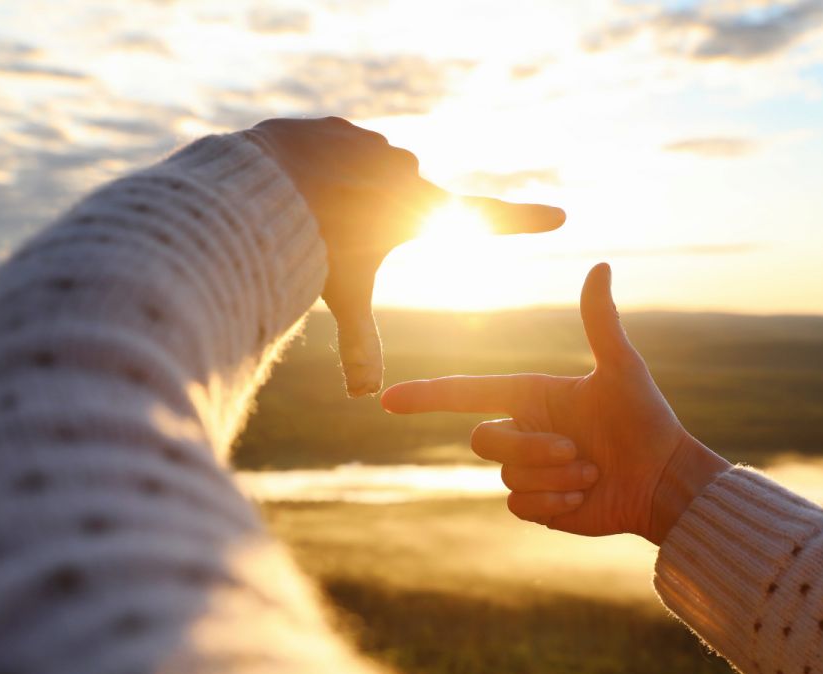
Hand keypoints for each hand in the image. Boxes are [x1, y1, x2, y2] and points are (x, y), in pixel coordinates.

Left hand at [246, 118, 564, 396]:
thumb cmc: (311, 242)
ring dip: (341, 197)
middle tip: (335, 237)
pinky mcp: (336, 128)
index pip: (487, 218)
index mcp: (419, 209)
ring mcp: (370, 144)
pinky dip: (314, 173)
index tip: (561, 215)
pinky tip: (290, 186)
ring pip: (359, 181)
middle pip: (393, 208)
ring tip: (308, 213)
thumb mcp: (342, 296)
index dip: (525, 220)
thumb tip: (365, 397)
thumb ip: (359, 344)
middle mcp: (404, 169)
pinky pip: (329, 155)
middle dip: (368, 223)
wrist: (261, 183)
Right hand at [381, 264, 730, 543]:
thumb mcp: (622, 369)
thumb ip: (600, 322)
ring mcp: (527, 470)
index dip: (427, 395)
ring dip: (552, 478)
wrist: (662, 481)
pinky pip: (518, 505)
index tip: (387, 399)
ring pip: (505, 476)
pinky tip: (584, 497)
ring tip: (592, 473)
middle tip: (577, 452)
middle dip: (528, 448)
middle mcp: (523, 429)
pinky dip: (552, 502)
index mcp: (531, 394)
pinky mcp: (537, 505)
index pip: (466, 393)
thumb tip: (600, 266)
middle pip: (482, 439)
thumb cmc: (646, 420)